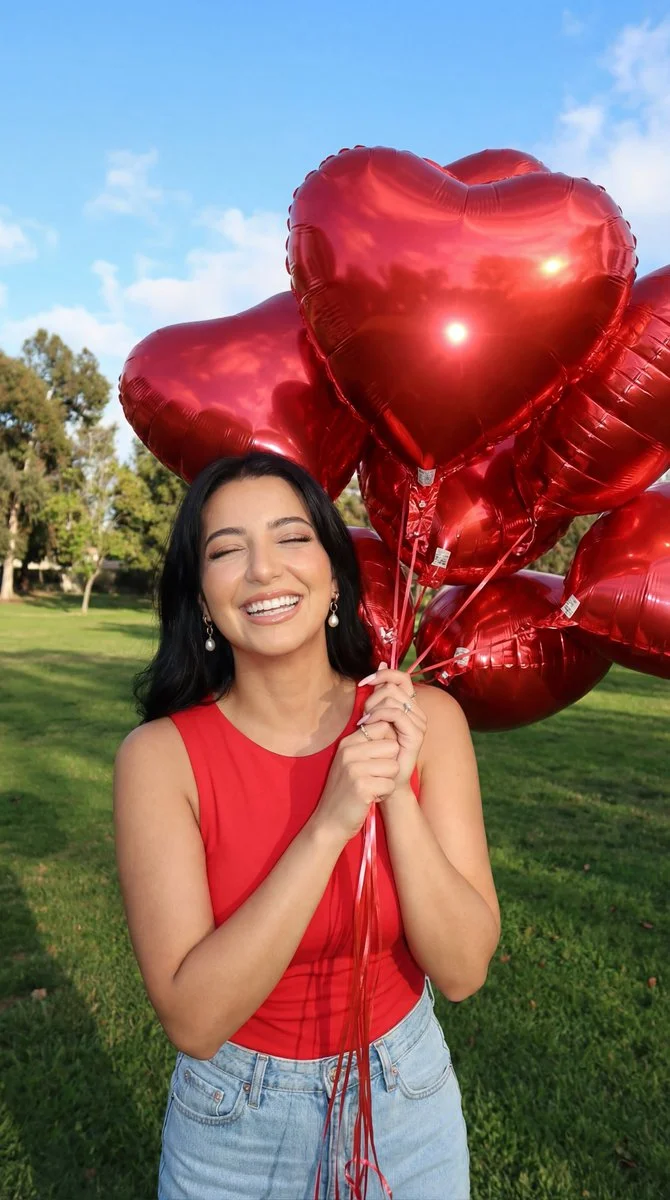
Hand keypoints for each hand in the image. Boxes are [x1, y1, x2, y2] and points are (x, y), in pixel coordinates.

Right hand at [313, 716, 400, 843]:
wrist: (329, 821)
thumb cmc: (345, 790)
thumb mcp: (350, 761)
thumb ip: (366, 744)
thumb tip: (390, 726)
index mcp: (347, 742)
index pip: (382, 726)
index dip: (387, 743)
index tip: (377, 759)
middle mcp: (349, 752)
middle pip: (392, 746)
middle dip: (389, 764)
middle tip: (373, 777)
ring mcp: (354, 769)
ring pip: (394, 766)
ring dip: (387, 780)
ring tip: (371, 787)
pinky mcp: (362, 787)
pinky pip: (391, 785)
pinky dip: (384, 794)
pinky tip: (370, 798)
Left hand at [357, 663, 426, 788]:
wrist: (384, 779)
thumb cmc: (377, 750)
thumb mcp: (374, 716)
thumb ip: (378, 694)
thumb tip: (381, 663)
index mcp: (409, 706)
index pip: (401, 677)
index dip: (383, 674)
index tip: (364, 682)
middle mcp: (417, 712)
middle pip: (394, 686)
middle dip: (373, 696)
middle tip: (364, 714)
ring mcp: (419, 723)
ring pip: (393, 699)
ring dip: (374, 707)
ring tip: (365, 722)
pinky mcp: (416, 735)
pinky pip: (396, 714)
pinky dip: (379, 716)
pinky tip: (368, 725)